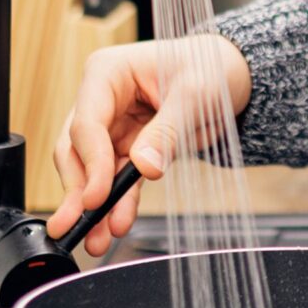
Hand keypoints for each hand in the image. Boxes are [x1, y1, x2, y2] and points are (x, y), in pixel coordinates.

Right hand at [44, 33, 252, 257]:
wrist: (230, 75)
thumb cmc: (209, 68)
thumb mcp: (195, 93)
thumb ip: (168, 129)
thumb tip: (144, 166)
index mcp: (107, 73)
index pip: (87, 123)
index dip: (90, 163)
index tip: (96, 198)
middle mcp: (102, 99)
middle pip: (77, 150)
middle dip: (78, 190)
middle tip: (77, 225)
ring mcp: (112, 126)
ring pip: (91, 171)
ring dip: (94, 206)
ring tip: (96, 239)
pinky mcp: (128, 148)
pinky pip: (118, 180)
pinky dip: (117, 203)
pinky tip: (117, 224)